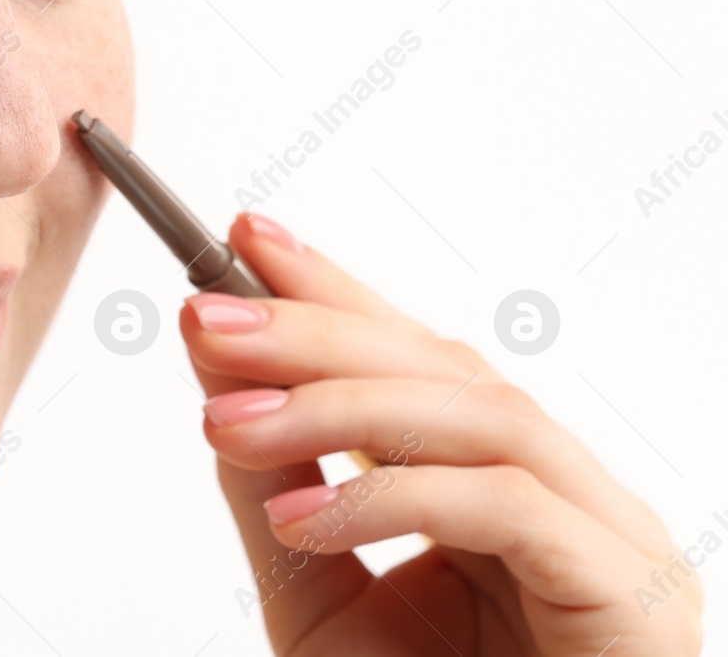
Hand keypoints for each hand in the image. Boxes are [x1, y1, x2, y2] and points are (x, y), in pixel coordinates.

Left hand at [179, 211, 702, 655]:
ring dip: (339, 402)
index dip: (335, 288)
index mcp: (496, 481)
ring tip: (225, 420)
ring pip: (480, 415)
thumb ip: (279, 488)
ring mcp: (608, 536)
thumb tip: (218, 380)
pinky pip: (508, 508)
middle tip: (207, 314)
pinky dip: (393, 494)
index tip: (243, 237)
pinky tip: (299, 513)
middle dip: (317, 329)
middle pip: (445, 366)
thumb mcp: (317, 596)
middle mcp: (561, 491)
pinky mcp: (628, 594)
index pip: (415, 355)